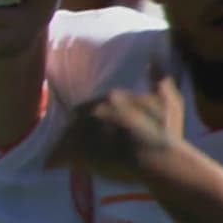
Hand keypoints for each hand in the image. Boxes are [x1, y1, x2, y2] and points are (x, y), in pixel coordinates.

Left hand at [47, 63, 184, 182]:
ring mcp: (83, 130)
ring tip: (73, 157)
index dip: (98, 119)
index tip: (104, 131)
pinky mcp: (76, 151)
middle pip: (78, 119)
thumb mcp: (170, 102)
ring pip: (67, 136)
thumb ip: (161, 78)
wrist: (157, 159)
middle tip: (89, 146)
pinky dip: (55, 160)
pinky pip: (57, 155)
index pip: (96, 105)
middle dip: (80, 131)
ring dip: (68, 145)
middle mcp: (93, 110)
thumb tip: (155, 56)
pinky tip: (53, 166)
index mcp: (112, 98)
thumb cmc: (166, 133)